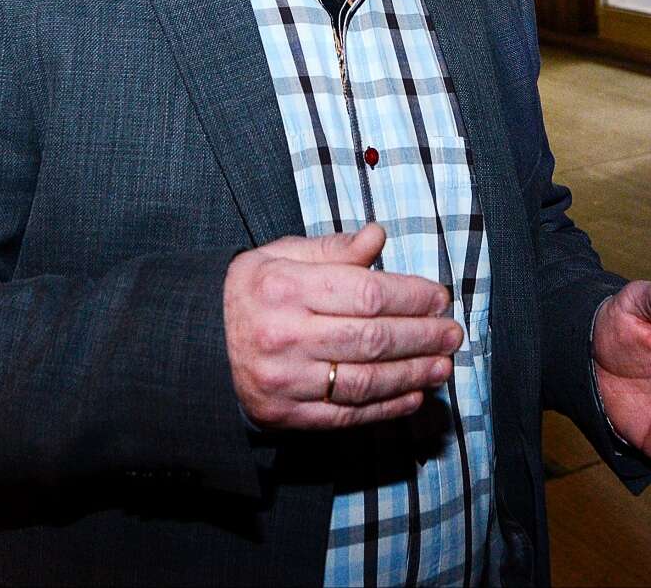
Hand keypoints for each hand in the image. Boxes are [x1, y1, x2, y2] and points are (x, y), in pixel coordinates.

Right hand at [223, 223, 462, 429]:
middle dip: (422, 337)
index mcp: (285, 288)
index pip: (365, 293)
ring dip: (412, 374)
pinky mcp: (285, 414)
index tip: (440, 297)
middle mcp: (285, 335)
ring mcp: (285, 380)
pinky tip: (412, 395)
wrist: (197, 344)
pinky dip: (385, 407)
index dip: (411, 297)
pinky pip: (345, 414)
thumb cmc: (249, 292)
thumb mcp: (280, 255)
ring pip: (364, 380)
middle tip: (452, 334)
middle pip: (372, 339)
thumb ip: (332, 248)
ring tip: (443, 366)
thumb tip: (378, 236)